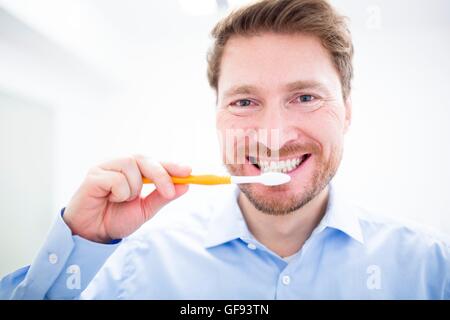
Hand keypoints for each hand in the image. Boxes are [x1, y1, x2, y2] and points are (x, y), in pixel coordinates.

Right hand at [63, 155, 190, 242]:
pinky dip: (119, 193)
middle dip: (161, 175)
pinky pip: (116, 179)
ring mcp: (105, 168)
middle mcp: (119, 165)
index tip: (188, 171)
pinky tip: (109, 200)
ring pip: (130, 167)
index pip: (154, 162)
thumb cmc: (116, 219)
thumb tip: (185, 185)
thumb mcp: (145, 210)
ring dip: (134, 189)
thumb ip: (162, 197)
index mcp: (132, 171)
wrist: (93, 234)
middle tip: (169, 192)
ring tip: (122, 201)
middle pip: (144, 159)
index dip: (171, 165)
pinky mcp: (93, 176)